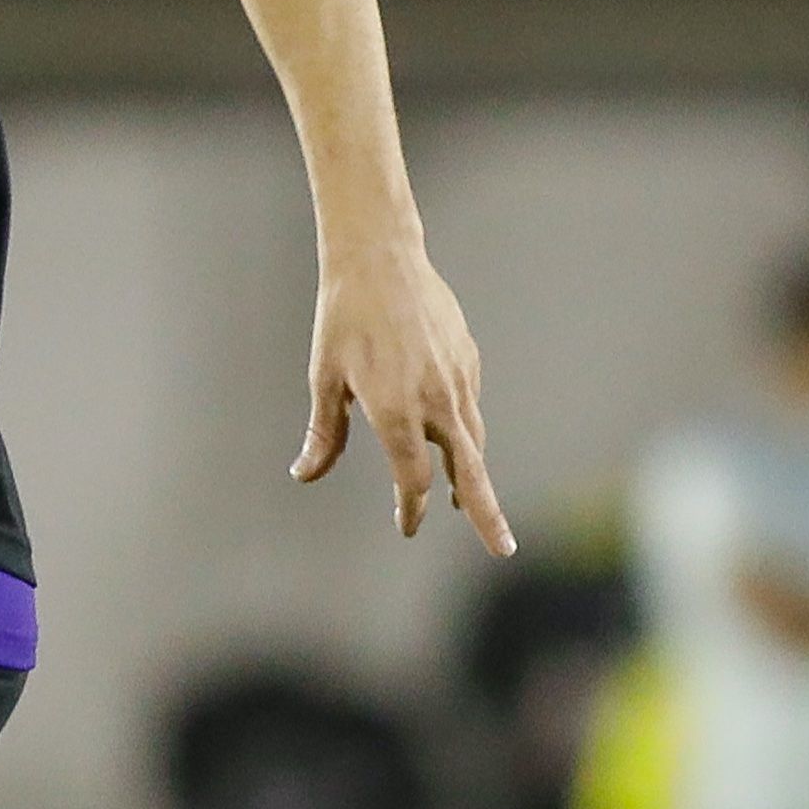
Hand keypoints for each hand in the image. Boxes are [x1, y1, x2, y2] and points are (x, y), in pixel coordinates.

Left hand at [295, 242, 515, 556]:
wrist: (381, 259)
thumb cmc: (342, 320)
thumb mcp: (324, 378)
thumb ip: (323, 433)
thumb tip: (306, 474)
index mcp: (396, 409)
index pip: (413, 478)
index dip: (411, 508)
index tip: (407, 526)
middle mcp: (436, 399)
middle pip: (469, 471)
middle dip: (486, 514)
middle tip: (503, 549)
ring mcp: (459, 379)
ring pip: (473, 440)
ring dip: (472, 476)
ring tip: (468, 505)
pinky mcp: (468, 360)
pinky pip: (470, 409)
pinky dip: (465, 433)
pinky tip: (452, 441)